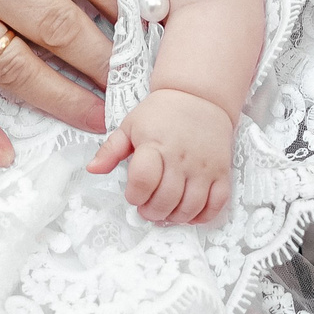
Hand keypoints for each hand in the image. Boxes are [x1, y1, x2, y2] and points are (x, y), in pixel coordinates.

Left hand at [88, 89, 232, 223]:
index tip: (133, 195)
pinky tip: (190, 213)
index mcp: (155, 144)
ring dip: (175, 217)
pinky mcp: (222, 171)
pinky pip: (217, 203)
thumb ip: (110, 150)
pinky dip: (203, 216)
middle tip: (147, 209)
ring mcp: (204, 166)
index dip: (134, 195)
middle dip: (152, 212)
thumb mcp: (130, 126)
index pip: (143, 180)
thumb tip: (92, 169)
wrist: (199, 97)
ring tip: (166, 212)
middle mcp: (181, 157)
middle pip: (166, 199)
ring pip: (190, 206)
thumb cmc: (161, 113)